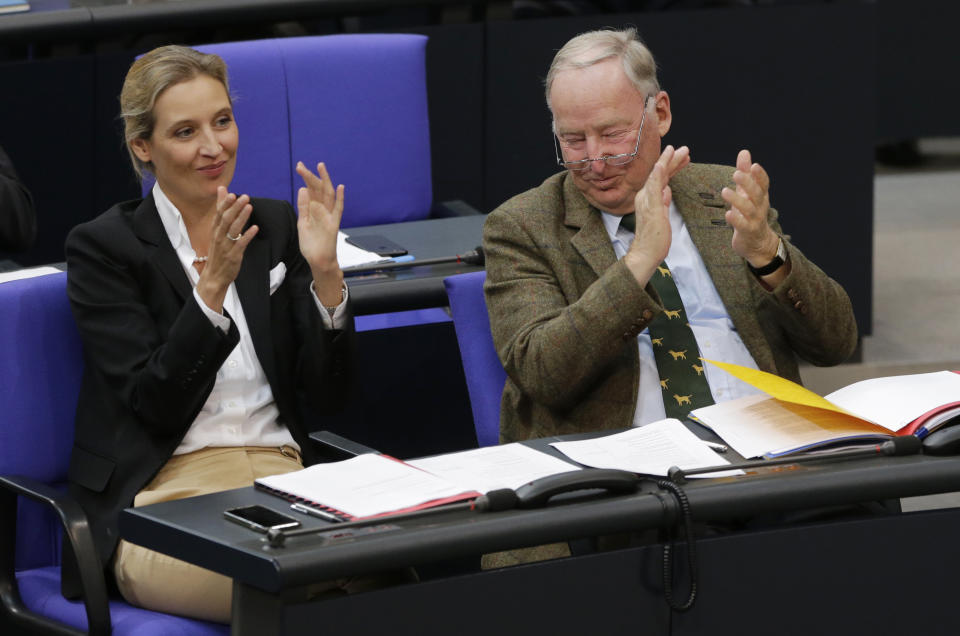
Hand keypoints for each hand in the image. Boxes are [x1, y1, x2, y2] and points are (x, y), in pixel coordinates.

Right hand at [196, 186, 258, 311]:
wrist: (214, 276)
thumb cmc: (218, 251)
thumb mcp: (217, 230)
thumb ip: (221, 210)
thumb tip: (222, 189)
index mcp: (215, 230)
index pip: (219, 214)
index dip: (225, 204)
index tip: (232, 194)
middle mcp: (218, 237)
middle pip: (226, 220)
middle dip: (235, 208)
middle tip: (244, 197)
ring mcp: (225, 246)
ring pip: (233, 230)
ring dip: (241, 218)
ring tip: (249, 207)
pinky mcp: (233, 256)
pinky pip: (240, 244)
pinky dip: (247, 235)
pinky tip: (255, 228)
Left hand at [296, 161, 344, 305]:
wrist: (318, 261)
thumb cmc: (312, 244)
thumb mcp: (302, 223)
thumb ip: (303, 207)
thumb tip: (302, 189)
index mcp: (314, 209)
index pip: (311, 190)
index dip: (306, 178)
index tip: (300, 166)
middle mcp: (322, 210)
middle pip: (318, 189)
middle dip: (311, 176)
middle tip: (301, 166)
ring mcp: (329, 216)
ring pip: (328, 195)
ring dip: (325, 181)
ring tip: (321, 167)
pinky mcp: (333, 224)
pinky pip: (338, 210)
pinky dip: (340, 199)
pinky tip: (340, 188)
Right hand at [623, 145, 688, 284]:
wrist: (645, 254)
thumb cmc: (654, 239)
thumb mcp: (662, 216)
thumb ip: (663, 202)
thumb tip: (667, 191)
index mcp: (649, 198)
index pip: (662, 178)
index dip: (672, 166)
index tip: (683, 157)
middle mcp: (645, 196)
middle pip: (660, 173)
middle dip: (672, 160)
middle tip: (685, 149)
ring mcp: (647, 201)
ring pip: (657, 176)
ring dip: (667, 162)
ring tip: (679, 150)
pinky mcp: (651, 207)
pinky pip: (653, 187)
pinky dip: (657, 175)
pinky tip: (661, 164)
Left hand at [721, 149, 778, 266]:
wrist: (757, 242)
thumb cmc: (750, 213)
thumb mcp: (747, 192)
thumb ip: (745, 173)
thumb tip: (744, 152)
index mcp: (761, 196)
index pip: (764, 183)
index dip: (760, 175)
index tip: (753, 165)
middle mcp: (760, 206)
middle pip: (757, 193)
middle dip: (748, 183)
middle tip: (736, 174)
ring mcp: (755, 220)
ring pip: (748, 209)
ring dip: (737, 200)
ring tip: (725, 191)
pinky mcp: (747, 232)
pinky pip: (742, 226)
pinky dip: (736, 220)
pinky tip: (728, 214)